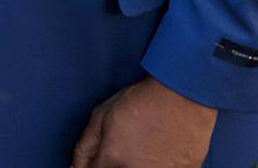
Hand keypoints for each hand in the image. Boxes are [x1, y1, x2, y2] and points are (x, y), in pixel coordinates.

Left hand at [72, 77, 216, 167]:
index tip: (99, 159)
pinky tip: (160, 151)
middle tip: (125, 147)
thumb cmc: (142, 101)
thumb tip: (76, 167)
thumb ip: (85, 146)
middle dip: (114, 164)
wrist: (181, 97)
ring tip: (144, 147)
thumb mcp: (102, 116)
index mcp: (114, 159)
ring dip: (136, 164)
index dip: (91, 167)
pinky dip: (158, 165)